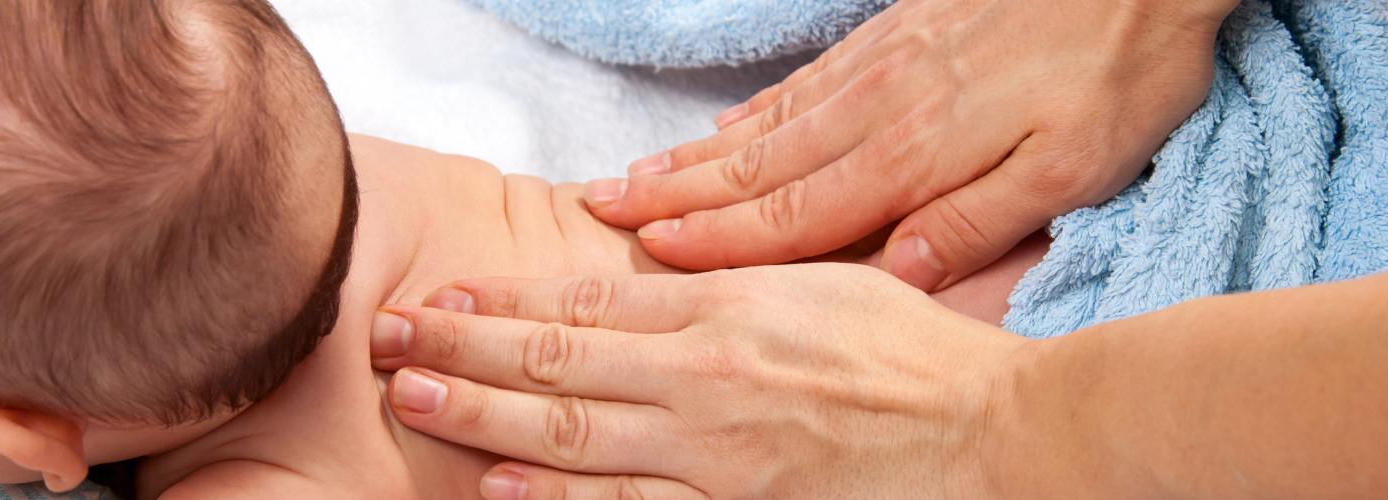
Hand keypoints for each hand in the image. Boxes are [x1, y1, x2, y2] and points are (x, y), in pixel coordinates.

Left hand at [369, 266, 1046, 499]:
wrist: (997, 437)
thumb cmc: (912, 359)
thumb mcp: (818, 285)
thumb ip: (723, 282)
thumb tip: (644, 269)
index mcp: (726, 309)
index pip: (584, 298)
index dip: (500, 297)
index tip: (441, 292)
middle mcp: (707, 378)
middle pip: (556, 358)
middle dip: (462, 347)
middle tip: (389, 338)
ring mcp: (718, 456)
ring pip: (573, 432)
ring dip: (482, 415)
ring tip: (415, 398)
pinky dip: (558, 498)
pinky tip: (499, 486)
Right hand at [583, 0, 1236, 289]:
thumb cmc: (1119, 68)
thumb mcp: (1076, 166)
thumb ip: (979, 221)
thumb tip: (898, 271)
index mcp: (916, 151)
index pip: (796, 211)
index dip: (721, 239)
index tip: (652, 252)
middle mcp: (879, 106)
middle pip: (758, 165)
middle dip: (677, 196)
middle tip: (603, 210)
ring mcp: (879, 64)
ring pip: (767, 122)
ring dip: (696, 155)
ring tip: (637, 175)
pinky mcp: (893, 34)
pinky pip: (801, 82)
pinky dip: (750, 110)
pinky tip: (723, 123)